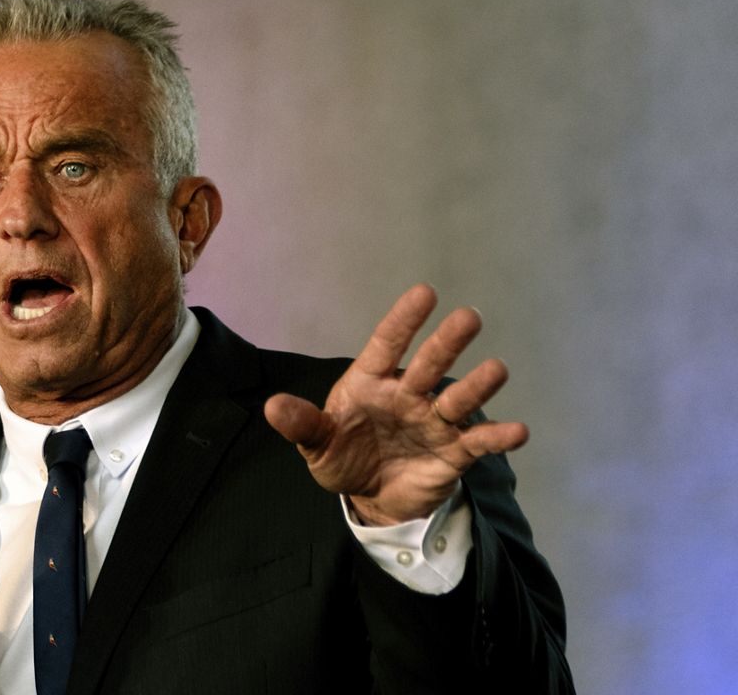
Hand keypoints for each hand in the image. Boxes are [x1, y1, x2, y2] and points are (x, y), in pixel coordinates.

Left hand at [264, 284, 528, 524]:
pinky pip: (478, 442)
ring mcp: (433, 421)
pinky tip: (518, 431)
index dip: (404, 320)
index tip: (425, 292)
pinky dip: (498, 437)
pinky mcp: (453, 452)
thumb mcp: (316, 444)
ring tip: (497, 370)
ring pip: (458, 398)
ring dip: (477, 385)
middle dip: (447, 342)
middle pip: (429, 364)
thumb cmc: (343, 456)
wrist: (370, 497)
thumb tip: (272, 407)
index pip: (388, 344)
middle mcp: (408, 394)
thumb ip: (301, 425)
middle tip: (468, 317)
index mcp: (372, 383)